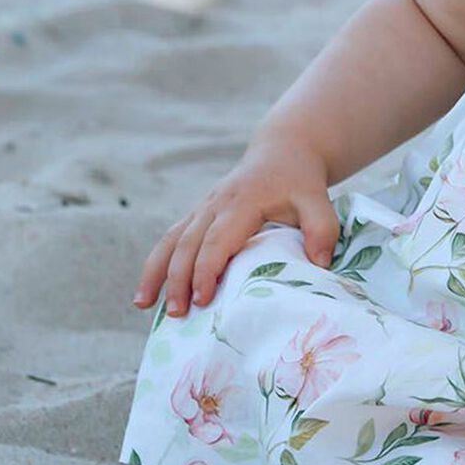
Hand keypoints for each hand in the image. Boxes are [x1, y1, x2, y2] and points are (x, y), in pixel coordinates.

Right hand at [132, 133, 340, 318]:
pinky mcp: (198, 213)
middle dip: (178, 279)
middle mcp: (215, 203)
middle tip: (178, 314)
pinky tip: (147, 291)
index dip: (208, 270)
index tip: (203, 299)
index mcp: (243, 201)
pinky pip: (171, 238)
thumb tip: (319, 264)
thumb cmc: (301, 181)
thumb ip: (322, 229)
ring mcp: (203, 207)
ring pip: (171, 240)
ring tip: (143, 304)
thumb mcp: (319, 200)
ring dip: (156, 272)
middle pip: (188, 243)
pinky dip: (156, 263)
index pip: (218, 239)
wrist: (283, 150)